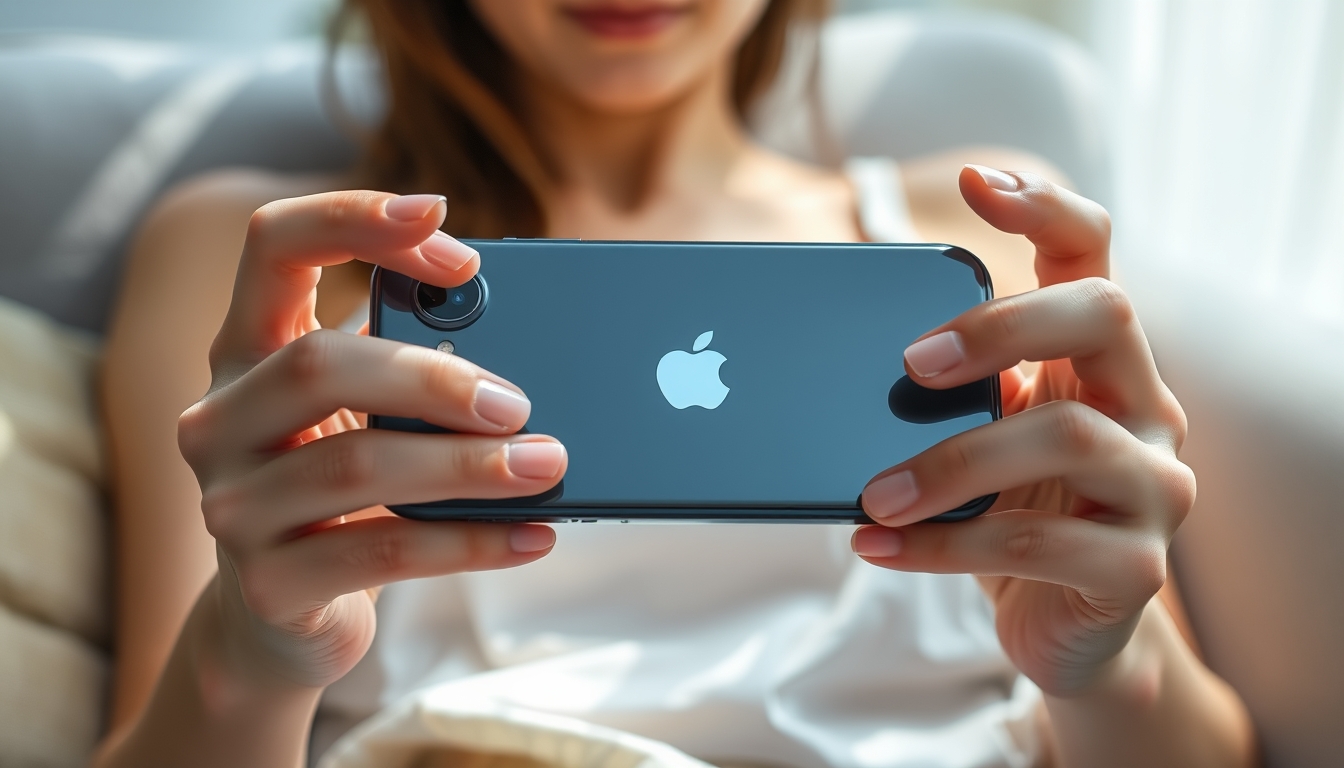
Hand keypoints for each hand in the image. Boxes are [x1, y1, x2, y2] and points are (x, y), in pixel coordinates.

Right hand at [177, 191, 566, 689]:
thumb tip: (518, 325)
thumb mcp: (361, 414)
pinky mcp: (268, 584)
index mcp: (245, 349)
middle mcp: (220, 418)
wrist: (280, 620)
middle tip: (517, 402)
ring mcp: (231, 505)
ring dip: (468, 465)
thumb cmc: (340, 493)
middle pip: (318, 363)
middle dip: (432, 376)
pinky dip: (469, 542)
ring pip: (356, 465)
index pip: (273, 243)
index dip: (353, 217)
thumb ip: (408, 365)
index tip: (443, 219)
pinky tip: (530, 535)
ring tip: (546, 465)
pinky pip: (381, 553)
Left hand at [852, 166, 1194, 696]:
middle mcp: (1144, 407)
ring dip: (953, 462)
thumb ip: (942, 392)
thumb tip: (827, 359)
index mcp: (1097, 361)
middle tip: (911, 363)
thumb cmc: (1006, 513)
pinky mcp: (1135, 566)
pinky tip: (878, 544)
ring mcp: (1153, 485)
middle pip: (1105, 316)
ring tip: (874, 493)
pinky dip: (943, 545)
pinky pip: (1037, 541)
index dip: (1045, 209)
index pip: (1094, 256)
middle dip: (1004, 325)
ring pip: (1071, 436)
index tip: (976, 183)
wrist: (1060, 625)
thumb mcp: (977, 436)